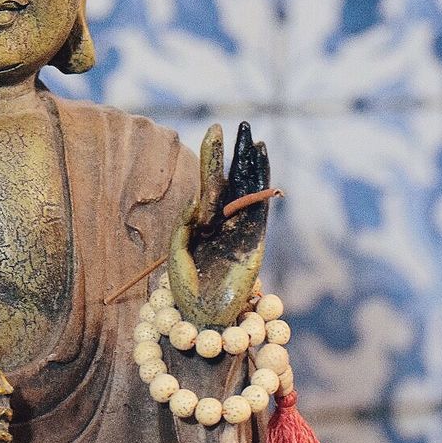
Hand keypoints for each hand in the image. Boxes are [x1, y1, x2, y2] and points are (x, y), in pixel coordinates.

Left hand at [167, 122, 269, 328]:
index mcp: (202, 221)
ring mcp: (241, 228)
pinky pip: (261, 206)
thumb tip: (200, 198)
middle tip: (242, 123)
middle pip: (233, 178)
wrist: (204, 318)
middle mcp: (223, 221)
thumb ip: (185, 221)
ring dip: (252, 162)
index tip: (215, 128)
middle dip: (236, 152)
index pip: (209, 181)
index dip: (213, 156)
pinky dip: (264, 184)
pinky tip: (263, 163)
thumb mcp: (177, 250)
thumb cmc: (184, 289)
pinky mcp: (256, 239)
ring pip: (250, 188)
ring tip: (254, 136)